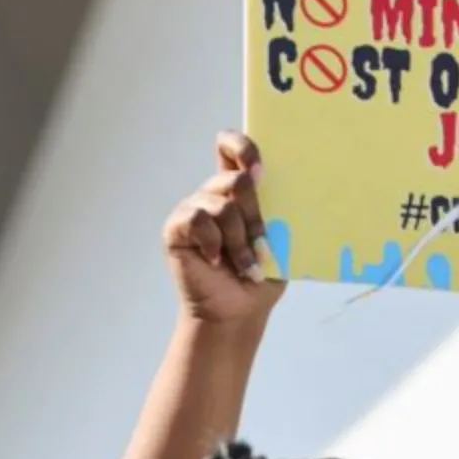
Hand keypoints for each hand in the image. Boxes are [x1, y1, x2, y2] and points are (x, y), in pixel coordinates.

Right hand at [165, 132, 286, 327]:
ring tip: (245, 265)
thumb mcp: (278, 236)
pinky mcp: (176, 228)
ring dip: (239, 240)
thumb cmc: (260, 275)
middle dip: (254, 215)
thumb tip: (282, 186)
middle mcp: (212, 193)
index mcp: (237, 189)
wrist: (237, 311)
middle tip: (261, 245)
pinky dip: (213, 243)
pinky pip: (197, 220)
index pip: (230, 146)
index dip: (243, 147)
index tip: (260, 172)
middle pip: (235, 179)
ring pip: (221, 205)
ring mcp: (192, 209)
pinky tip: (215, 261)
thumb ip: (274, 206)